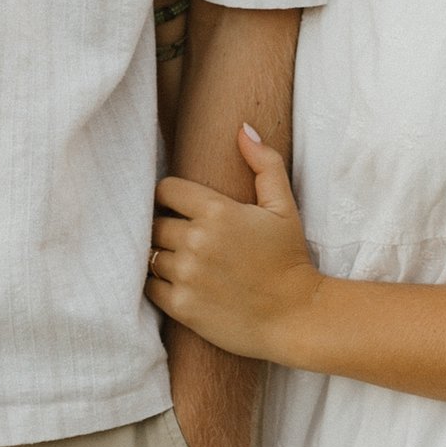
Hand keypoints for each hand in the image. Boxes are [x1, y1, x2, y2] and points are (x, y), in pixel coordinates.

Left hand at [149, 128, 324, 363]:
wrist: (296, 317)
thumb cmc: (289, 259)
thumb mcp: (284, 206)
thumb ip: (264, 163)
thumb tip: (242, 129)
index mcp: (217, 211)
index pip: (165, 190)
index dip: (171, 197)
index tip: (180, 208)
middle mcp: (197, 240)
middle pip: (154, 223)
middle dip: (165, 227)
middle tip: (181, 237)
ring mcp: (188, 274)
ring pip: (150, 254)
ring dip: (161, 256)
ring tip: (180, 261)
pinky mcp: (182, 306)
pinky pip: (149, 287)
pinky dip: (158, 284)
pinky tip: (177, 283)